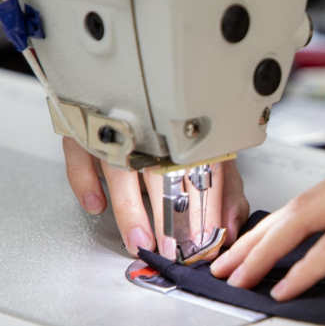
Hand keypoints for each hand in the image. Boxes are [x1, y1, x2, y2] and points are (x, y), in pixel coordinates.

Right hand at [63, 137, 249, 258]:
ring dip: (130, 209)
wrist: (137, 89)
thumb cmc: (178, 136)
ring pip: (122, 170)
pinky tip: (97, 205)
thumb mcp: (209, 158)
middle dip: (167, 216)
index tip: (203, 239)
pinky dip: (85, 182)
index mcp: (189, 137)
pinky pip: (80, 157)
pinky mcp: (84, 132)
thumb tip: (231, 227)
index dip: (203, 209)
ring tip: (139, 239)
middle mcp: (153, 132)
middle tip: (170, 247)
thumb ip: (226, 192)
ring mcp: (117, 131)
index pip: (200, 174)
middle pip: (162, 174)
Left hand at [210, 137, 324, 300]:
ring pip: (314, 215)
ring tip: (244, 277)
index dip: (277, 224)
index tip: (249, 248)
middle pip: (306, 201)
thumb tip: (310, 263)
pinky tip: (287, 286)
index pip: (318, 194)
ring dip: (271, 250)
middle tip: (229, 264)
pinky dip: (308, 265)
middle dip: (260, 236)